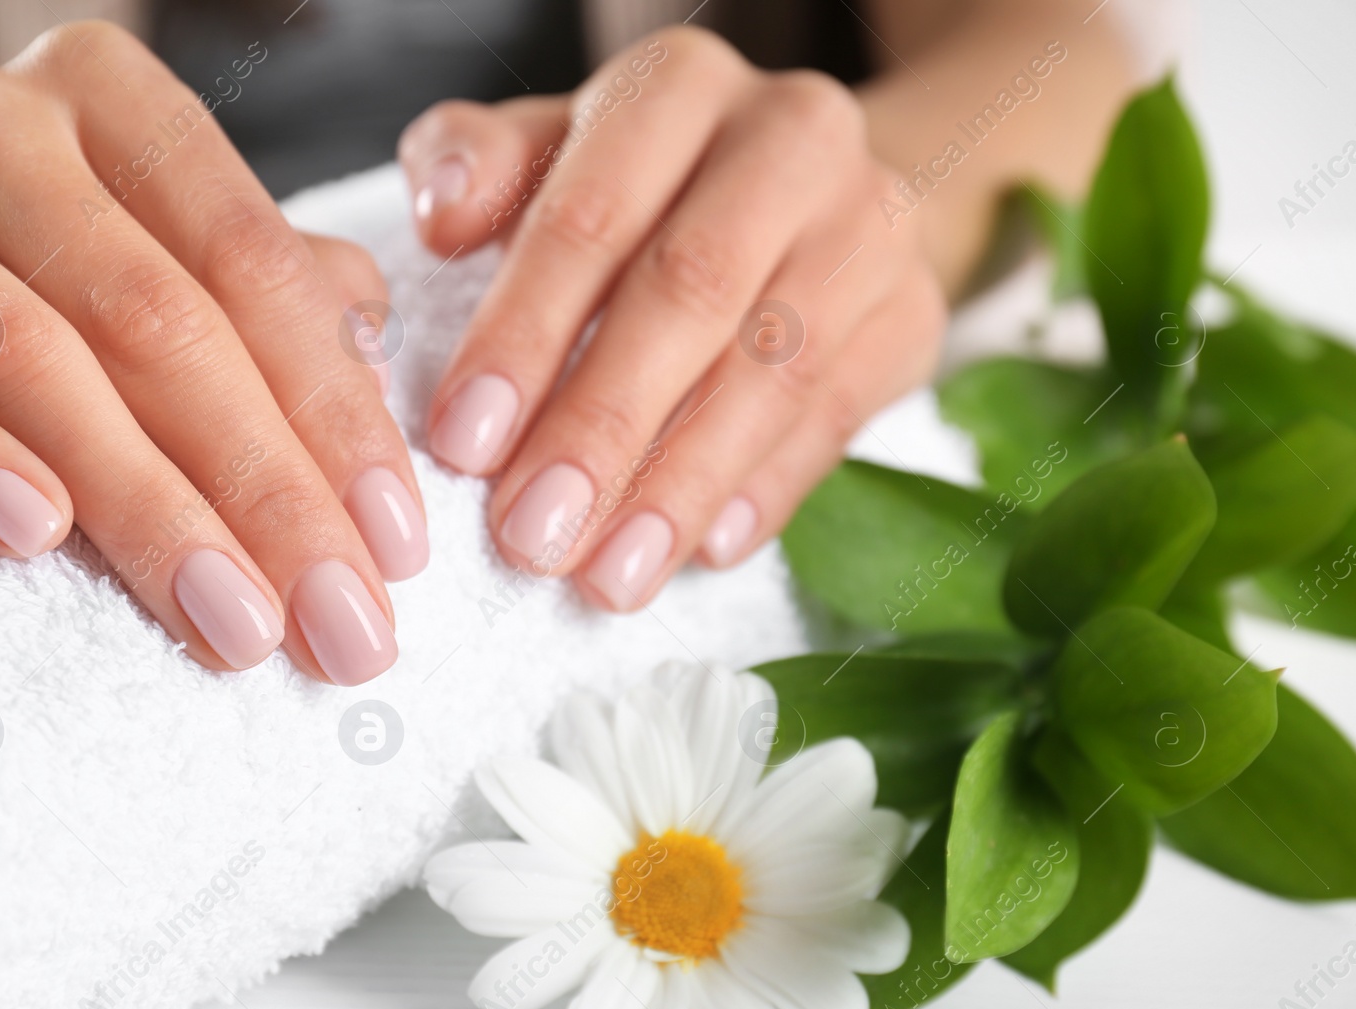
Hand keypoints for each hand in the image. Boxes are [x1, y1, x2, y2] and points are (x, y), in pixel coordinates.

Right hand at [0, 23, 424, 682]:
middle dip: (268, 494)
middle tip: (340, 626)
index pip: (255, 264)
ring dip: (148, 509)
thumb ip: (277, 289)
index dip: (337, 414)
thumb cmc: (43, 258)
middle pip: (159, 324)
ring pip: (32, 364)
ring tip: (235, 623)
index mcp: (112, 97)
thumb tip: (372, 368)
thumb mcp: (167, 242)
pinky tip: (36, 536)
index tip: (396, 546)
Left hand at [400, 26, 945, 610]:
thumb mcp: (548, 155)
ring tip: (604, 575)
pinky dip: (764, 492)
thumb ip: (480, 167)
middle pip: (693, 289)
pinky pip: (838, 418)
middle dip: (602, 425)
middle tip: (530, 534)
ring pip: (773, 369)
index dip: (523, 333)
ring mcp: (870, 227)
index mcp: (681, 86)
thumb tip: (442, 215)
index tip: (464, 441)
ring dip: (679, 486)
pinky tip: (701, 551)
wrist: (804, 193)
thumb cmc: (642, 189)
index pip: (594, 211)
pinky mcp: (913, 315)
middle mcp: (792, 137)